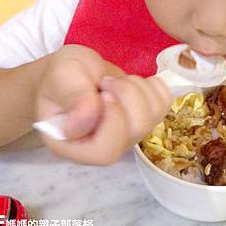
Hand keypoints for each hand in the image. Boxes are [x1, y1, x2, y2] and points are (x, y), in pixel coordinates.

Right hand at [35, 45, 171, 164]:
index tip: (103, 93)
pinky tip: (132, 82)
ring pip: (153, 115)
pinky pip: (165, 104)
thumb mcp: (61, 77)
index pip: (105, 150)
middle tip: (106, 82)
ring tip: (115, 82)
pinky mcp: (145, 119)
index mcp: (75, 146)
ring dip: (138, 87)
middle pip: (137, 129)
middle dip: (128, 94)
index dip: (113, 119)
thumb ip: (72, 97)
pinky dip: (153, 85)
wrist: (73, 74)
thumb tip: (82, 124)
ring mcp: (128, 135)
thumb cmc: (61, 78)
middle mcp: (105, 147)